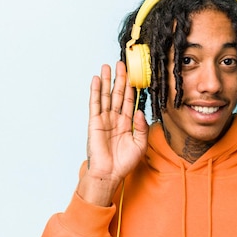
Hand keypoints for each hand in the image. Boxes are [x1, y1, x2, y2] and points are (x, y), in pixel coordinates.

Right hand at [76, 61, 148, 205]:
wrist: (110, 174)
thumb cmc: (124, 163)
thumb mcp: (140, 144)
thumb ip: (142, 127)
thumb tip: (139, 111)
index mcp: (127, 123)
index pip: (129, 101)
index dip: (131, 87)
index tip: (133, 74)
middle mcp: (115, 118)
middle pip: (117, 94)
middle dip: (119, 78)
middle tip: (121, 63)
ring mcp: (104, 119)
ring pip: (105, 95)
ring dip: (106, 80)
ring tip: (107, 66)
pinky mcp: (95, 122)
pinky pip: (95, 104)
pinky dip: (95, 91)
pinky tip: (96, 79)